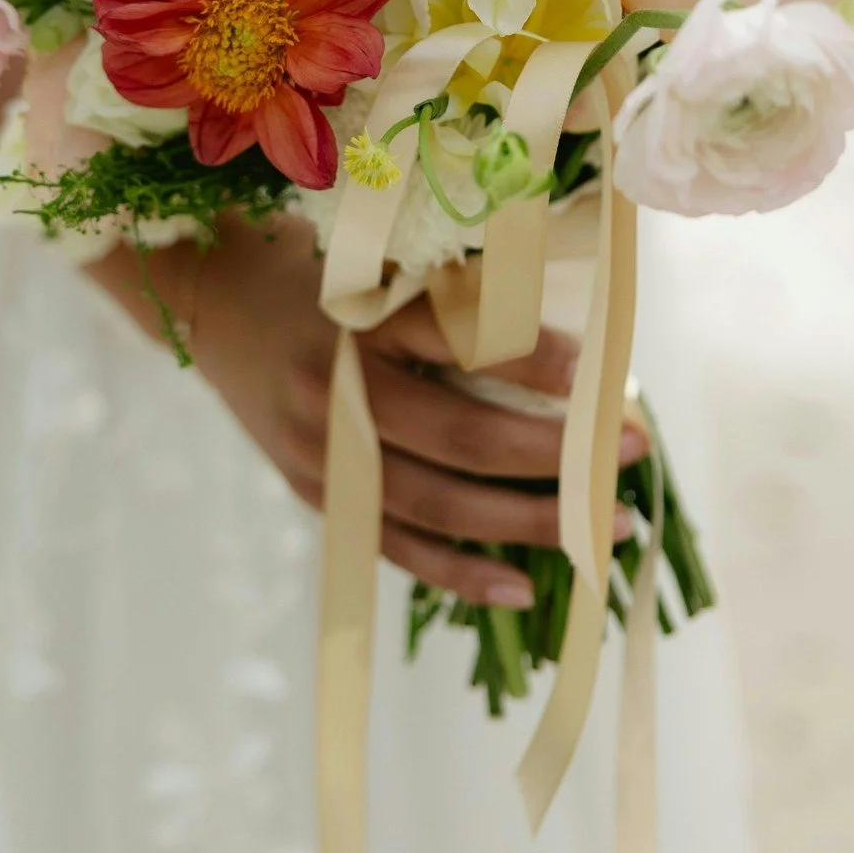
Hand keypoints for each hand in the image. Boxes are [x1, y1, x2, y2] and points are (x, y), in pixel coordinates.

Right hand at [91, 213, 647, 606]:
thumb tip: (576, 353)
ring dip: (531, 519)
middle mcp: (340, 385)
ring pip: (441, 503)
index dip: (535, 358)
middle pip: (464, 436)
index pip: (460, 338)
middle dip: (559, 453)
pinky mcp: (317, 494)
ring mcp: (324, 451)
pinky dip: (460, 572)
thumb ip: (457, 302)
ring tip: (608, 523)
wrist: (220, 307)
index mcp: (363, 316)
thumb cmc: (324, 278)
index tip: (601, 371)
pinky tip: (522, 585)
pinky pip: (396, 546)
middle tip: (633, 450)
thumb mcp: (381, 267)